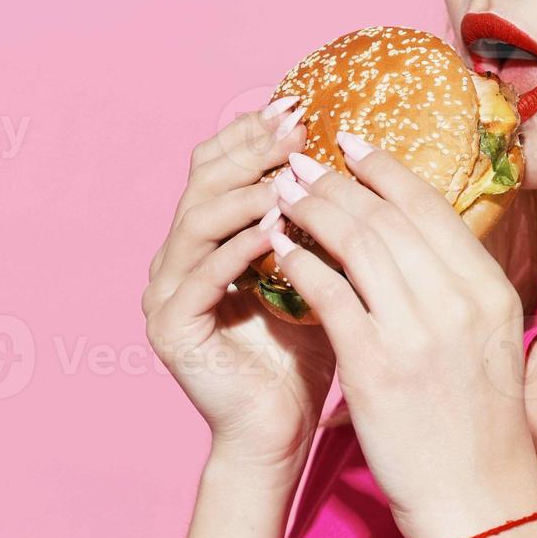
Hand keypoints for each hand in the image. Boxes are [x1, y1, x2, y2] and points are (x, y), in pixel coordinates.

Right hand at [141, 97, 337, 482]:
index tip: (300, 106)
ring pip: (197, 221)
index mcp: (212, 237)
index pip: (223, 165)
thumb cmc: (311, 351)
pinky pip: (199, 276)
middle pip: (203, 180)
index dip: (255, 133)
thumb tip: (370, 161)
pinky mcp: (169, 327)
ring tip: (287, 176)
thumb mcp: (326, 272)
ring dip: (244, 193)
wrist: (281, 430)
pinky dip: (237, 249)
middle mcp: (179, 256)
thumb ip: (328, 224)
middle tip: (293, 126)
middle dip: (250, 148)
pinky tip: (272, 232)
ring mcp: (166, 291)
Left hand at [265, 130, 536, 537]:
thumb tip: (421, 237)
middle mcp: (458, 302)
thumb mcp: (495, 340)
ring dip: (314, 210)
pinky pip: (328, 294)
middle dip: (338, 181)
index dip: (387, 169)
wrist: (479, 496)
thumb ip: (462, 287)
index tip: (354, 144)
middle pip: (388, 218)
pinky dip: (300, 263)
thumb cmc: (482, 422)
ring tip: (284, 194)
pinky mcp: (373, 367)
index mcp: (491, 291)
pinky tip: (281, 251)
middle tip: (302, 163)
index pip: (432, 209)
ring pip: (356, 244)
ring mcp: (417, 333)